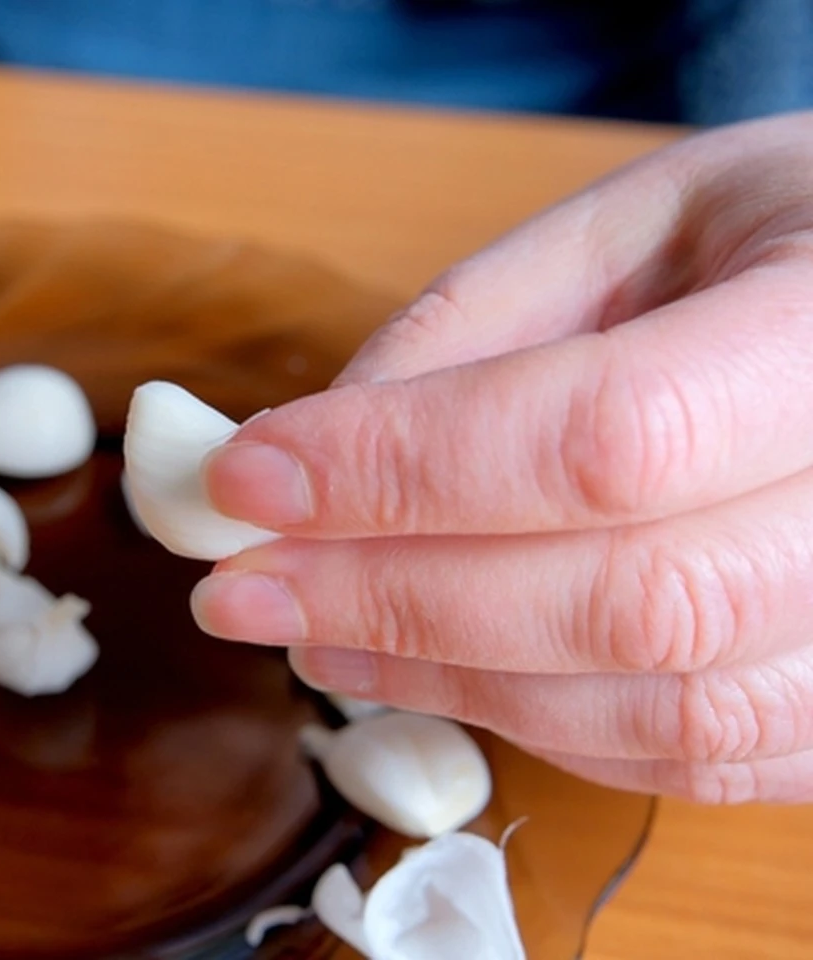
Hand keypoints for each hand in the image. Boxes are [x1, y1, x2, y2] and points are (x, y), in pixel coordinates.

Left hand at [190, 110, 812, 804]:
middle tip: (241, 589)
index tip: (246, 479)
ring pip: (650, 707)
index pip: (602, 436)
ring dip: (442, 678)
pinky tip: (430, 668)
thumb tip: (309, 455)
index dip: (399, 470)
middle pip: (619, 601)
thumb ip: (472, 329)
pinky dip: (530, 721)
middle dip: (390, 598)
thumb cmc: (774, 241)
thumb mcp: (633, 227)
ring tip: (313, 634)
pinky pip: (687, 758)